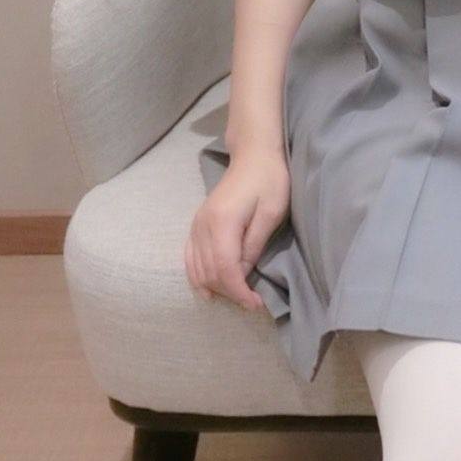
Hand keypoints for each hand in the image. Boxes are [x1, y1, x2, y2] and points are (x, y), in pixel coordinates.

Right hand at [185, 147, 290, 309]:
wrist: (253, 156)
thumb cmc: (269, 181)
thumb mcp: (270, 214)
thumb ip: (253, 245)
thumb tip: (242, 274)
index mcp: (222, 223)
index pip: (225, 269)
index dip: (239, 292)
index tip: (256, 304)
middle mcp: (202, 226)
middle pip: (209, 273)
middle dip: (230, 293)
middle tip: (253, 302)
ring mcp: (196, 225)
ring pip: (197, 269)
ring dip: (216, 288)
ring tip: (238, 296)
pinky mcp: (196, 225)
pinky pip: (189, 258)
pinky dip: (198, 277)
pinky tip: (210, 290)